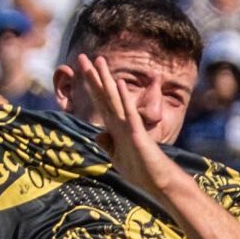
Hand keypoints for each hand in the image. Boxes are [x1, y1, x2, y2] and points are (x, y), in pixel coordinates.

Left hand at [76, 54, 180, 202]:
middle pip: (104, 95)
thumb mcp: (117, 158)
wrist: (158, 182)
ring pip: (115, 99)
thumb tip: (98, 134)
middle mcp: (122, 122)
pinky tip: (116, 84)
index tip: (82, 70)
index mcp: (115, 127)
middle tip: (81, 56)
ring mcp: (130, 126)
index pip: (100, 102)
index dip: (90, 87)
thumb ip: (109, 145)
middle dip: (93, 76)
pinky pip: (129, 114)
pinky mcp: (137, 134)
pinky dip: (122, 99)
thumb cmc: (140, 170)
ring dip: (106, 80)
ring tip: (99, 60)